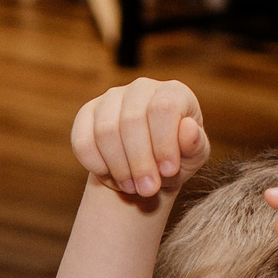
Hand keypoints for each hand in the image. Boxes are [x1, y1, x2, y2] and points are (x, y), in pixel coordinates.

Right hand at [69, 77, 208, 198]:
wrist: (144, 171)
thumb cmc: (173, 161)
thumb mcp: (192, 159)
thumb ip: (195, 145)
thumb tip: (188, 129)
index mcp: (173, 92)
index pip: (163, 108)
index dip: (164, 143)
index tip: (168, 172)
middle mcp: (142, 88)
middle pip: (132, 121)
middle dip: (140, 162)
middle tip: (148, 189)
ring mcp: (111, 98)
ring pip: (106, 131)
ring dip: (119, 167)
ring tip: (132, 186)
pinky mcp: (87, 114)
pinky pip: (82, 140)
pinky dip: (96, 165)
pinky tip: (110, 175)